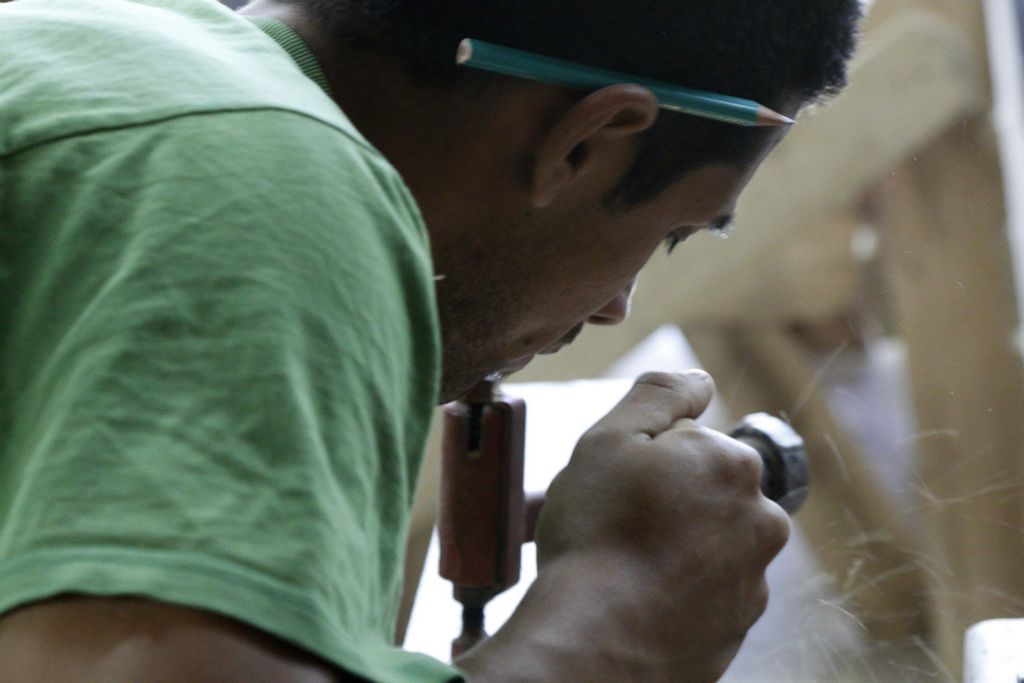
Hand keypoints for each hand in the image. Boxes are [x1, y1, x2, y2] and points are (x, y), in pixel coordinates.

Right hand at [457, 371, 789, 681]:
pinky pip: (703, 595)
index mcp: (733, 466)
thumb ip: (659, 395)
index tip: (617, 486)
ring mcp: (752, 583)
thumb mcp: (609, 439)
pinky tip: (634, 598)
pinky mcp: (736, 631)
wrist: (593, 646)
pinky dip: (675, 592)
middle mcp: (760, 522)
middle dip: (667, 502)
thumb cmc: (595, 536)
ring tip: (620, 567)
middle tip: (615, 525)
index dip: (644, 459)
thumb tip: (698, 379)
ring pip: (705, 545)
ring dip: (672, 547)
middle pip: (704, 493)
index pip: (689, 442)